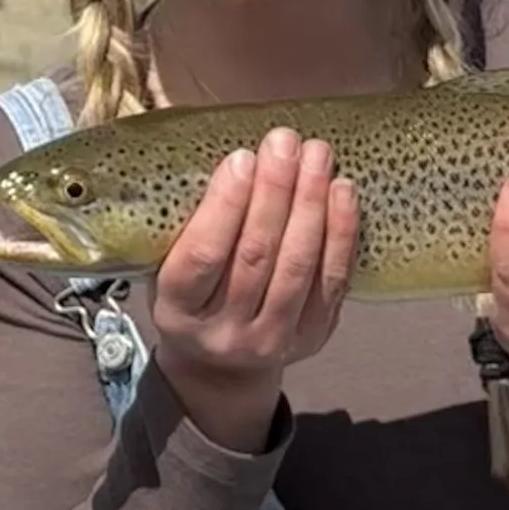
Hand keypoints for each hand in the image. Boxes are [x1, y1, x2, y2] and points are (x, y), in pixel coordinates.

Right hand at [151, 127, 358, 451]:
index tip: (241, 157)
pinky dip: (341, 232)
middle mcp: (225, 331)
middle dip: (275, 191)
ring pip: (298, 265)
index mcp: (178, 311)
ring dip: (311, 203)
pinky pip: (333, 279)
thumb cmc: (192, 298)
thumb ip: (192, 226)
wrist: (220, 367)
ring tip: (317, 156)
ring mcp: (273, 338)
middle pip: (256, 256)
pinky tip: (342, 191)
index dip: (225, 205)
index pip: (202, 257)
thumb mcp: (166, 267)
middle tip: (285, 142)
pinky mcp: (314, 336)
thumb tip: (240, 160)